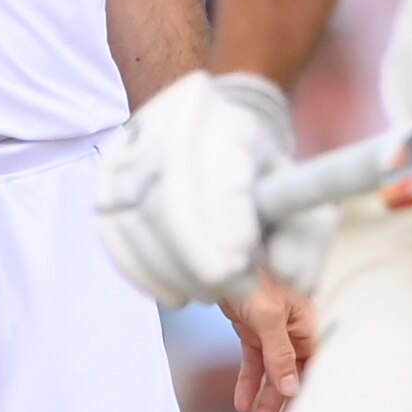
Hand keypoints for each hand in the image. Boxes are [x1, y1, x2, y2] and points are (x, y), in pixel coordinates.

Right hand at [97, 70, 291, 304]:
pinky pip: (114, 235)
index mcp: (221, 118)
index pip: (212, 175)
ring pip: (135, 224)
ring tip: (210, 291)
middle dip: (198, 263)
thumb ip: (306, 232)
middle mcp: (164, 125)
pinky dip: (144, 274)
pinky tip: (175, 293)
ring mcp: (127, 151)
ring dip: (174, 275)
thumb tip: (287, 276)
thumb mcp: (299, 191)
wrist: (209, 133)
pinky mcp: (105, 180)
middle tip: (231, 288)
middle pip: (167, 203)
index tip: (245, 270)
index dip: (224, 232)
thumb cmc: (258, 170)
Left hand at [229, 273, 317, 411]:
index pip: (314, 375)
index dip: (306, 406)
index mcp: (310, 329)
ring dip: (263, 404)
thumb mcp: (269, 316)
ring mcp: (275, 333)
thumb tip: (291, 388)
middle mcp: (297, 335)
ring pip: (272, 377)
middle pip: (293, 382)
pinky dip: (248, 383)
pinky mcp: (255, 331)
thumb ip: (280, 353)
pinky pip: (255, 364)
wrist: (228, 252)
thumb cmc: (257, 274)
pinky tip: (241, 404)